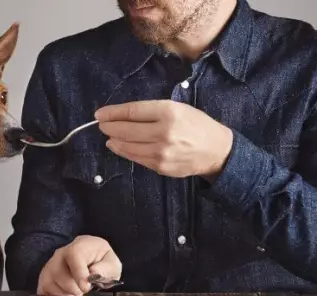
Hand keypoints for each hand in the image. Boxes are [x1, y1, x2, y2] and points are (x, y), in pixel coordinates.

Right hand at [37, 235, 121, 295]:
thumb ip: (107, 268)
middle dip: (74, 289)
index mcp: (79, 247)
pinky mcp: (43, 280)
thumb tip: (94, 274)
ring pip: (49, 284)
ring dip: (65, 295)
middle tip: (84, 290)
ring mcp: (49, 267)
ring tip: (76, 292)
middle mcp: (60, 255)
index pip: (74, 256)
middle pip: (59, 274)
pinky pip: (44, 292)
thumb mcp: (112, 264)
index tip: (85, 287)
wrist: (89, 260)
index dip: (79, 273)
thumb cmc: (101, 262)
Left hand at [95, 100, 233, 182]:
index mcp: (168, 112)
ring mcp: (161, 152)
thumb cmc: (196, 125)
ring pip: (127, 146)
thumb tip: (124, 115)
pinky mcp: (160, 166)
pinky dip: (124, 151)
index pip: (132, 111)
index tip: (100, 114)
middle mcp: (163, 132)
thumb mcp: (178, 108)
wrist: (216, 151)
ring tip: (109, 135)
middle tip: (102, 124)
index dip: (112, 113)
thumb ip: (152, 111)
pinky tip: (118, 146)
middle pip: (126, 130)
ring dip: (114, 140)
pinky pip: (136, 158)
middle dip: (109, 127)